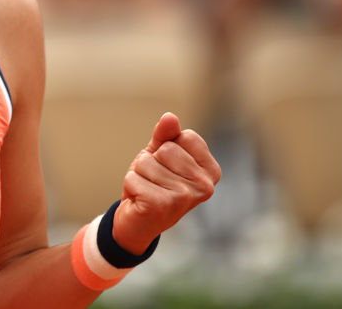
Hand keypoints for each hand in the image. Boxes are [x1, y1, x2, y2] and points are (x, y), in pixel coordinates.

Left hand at [113, 112, 220, 254]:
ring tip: (147, 189)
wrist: (137, 223)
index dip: (167, 147)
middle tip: (154, 181)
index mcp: (211, 171)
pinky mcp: (162, 206)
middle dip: (151, 161)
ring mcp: (185, 197)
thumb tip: (170, 117)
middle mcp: (205, 186)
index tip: (167, 167)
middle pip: (166, 149)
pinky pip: (134, 177)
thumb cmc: (153, 185)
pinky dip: (130, 184)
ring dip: (139, 174)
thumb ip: (165, 135)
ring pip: (147, 163)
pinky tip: (139, 199)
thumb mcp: (159, 155)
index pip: (185, 136)